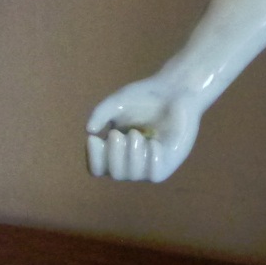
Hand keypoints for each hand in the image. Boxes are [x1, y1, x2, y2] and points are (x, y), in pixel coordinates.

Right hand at [86, 77, 201, 181]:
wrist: (176, 89)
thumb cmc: (146, 96)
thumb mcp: (119, 101)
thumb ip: (101, 112)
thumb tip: (89, 130)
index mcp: (116, 150)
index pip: (97, 168)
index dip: (94, 158)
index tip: (94, 139)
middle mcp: (133, 160)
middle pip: (115, 173)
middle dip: (113, 155)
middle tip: (117, 134)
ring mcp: (151, 162)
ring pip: (134, 175)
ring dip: (132, 155)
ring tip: (136, 134)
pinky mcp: (170, 161)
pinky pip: (156, 174)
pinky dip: (151, 161)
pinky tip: (154, 144)